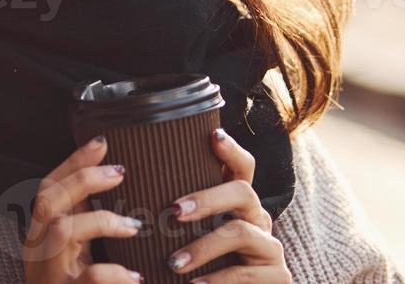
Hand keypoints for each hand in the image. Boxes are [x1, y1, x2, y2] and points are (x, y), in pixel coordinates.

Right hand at [24, 135, 144, 283]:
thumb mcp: (74, 256)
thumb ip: (86, 224)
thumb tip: (112, 179)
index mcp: (39, 237)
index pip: (46, 188)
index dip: (72, 162)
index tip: (103, 141)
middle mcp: (37, 253)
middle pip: (47, 200)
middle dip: (82, 178)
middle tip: (120, 172)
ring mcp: (48, 276)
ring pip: (62, 231)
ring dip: (101, 221)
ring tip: (133, 227)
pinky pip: (90, 278)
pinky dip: (115, 274)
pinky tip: (135, 277)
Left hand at [164, 127, 290, 282]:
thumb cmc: (203, 265)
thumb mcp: (191, 236)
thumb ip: (177, 213)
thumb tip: (127, 182)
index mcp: (239, 204)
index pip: (242, 167)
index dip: (232, 150)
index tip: (214, 135)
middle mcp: (259, 219)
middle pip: (242, 192)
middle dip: (207, 198)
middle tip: (174, 210)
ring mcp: (271, 247)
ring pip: (240, 233)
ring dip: (203, 247)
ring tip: (173, 263)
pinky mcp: (277, 277)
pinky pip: (245, 274)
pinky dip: (216, 281)